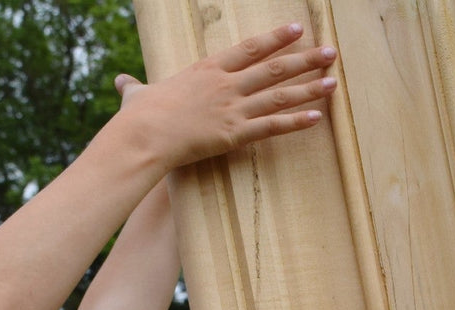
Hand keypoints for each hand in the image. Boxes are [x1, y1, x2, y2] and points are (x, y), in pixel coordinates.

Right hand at [115, 23, 337, 169]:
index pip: (250, 48)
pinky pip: (272, 126)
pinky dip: (296, 121)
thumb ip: (134, 89)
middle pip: (274, 67)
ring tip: (333, 82)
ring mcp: (232, 108)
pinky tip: (317, 116)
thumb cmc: (138, 117)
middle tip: (330, 52)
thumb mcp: (137, 96)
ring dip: (309, 87)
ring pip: (279, 94)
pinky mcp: (234, 134)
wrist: (142, 135)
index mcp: (207, 69)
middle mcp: (226, 84)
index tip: (297, 29)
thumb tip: (121, 84)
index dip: (276, 38)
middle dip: (305, 59)